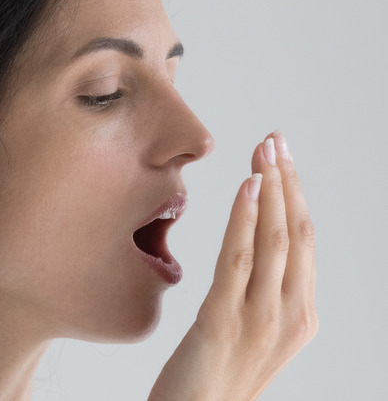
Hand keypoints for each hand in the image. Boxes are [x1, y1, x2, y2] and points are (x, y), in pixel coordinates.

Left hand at [148, 131, 317, 400]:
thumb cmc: (213, 381)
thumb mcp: (250, 335)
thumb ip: (258, 295)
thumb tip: (250, 252)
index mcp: (299, 316)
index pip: (304, 243)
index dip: (295, 196)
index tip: (283, 160)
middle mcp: (289, 315)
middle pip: (296, 233)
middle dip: (288, 181)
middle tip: (275, 141)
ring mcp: (260, 319)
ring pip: (275, 239)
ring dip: (271, 188)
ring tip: (263, 151)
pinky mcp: (224, 320)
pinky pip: (239, 259)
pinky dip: (246, 217)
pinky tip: (246, 188)